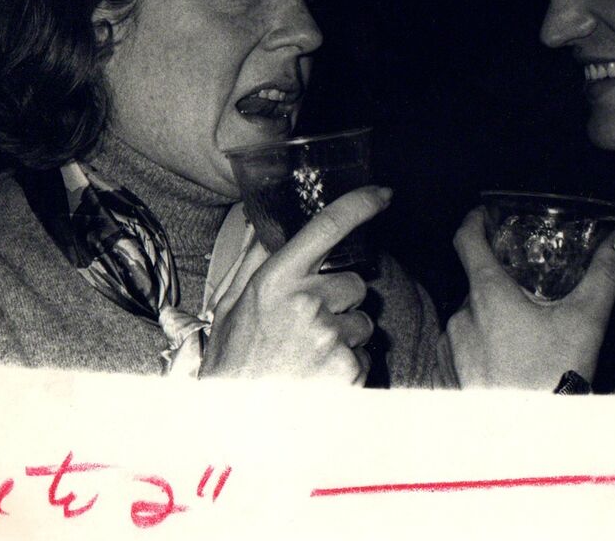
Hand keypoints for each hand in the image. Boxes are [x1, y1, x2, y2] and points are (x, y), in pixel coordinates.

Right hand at [200, 186, 390, 384]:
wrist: (237, 421)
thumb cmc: (234, 358)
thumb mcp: (231, 303)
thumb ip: (253, 261)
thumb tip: (263, 225)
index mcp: (278, 279)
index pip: (327, 227)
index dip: (360, 204)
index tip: (383, 194)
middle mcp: (308, 303)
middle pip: (356, 283)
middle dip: (340, 300)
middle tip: (309, 323)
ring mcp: (331, 338)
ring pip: (363, 322)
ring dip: (345, 335)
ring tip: (310, 354)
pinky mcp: (349, 371)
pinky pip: (365, 356)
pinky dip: (348, 366)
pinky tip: (318, 375)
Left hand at [440, 205, 614, 389]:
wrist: (533, 437)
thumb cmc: (554, 375)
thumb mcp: (585, 321)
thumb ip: (604, 275)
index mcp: (487, 294)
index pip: (466, 239)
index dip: (475, 221)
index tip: (485, 216)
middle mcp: (462, 315)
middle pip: (477, 282)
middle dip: (501, 283)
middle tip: (529, 288)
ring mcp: (453, 345)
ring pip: (473, 316)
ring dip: (495, 316)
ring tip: (527, 331)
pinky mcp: (453, 372)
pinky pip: (465, 346)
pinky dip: (485, 345)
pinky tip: (513, 358)